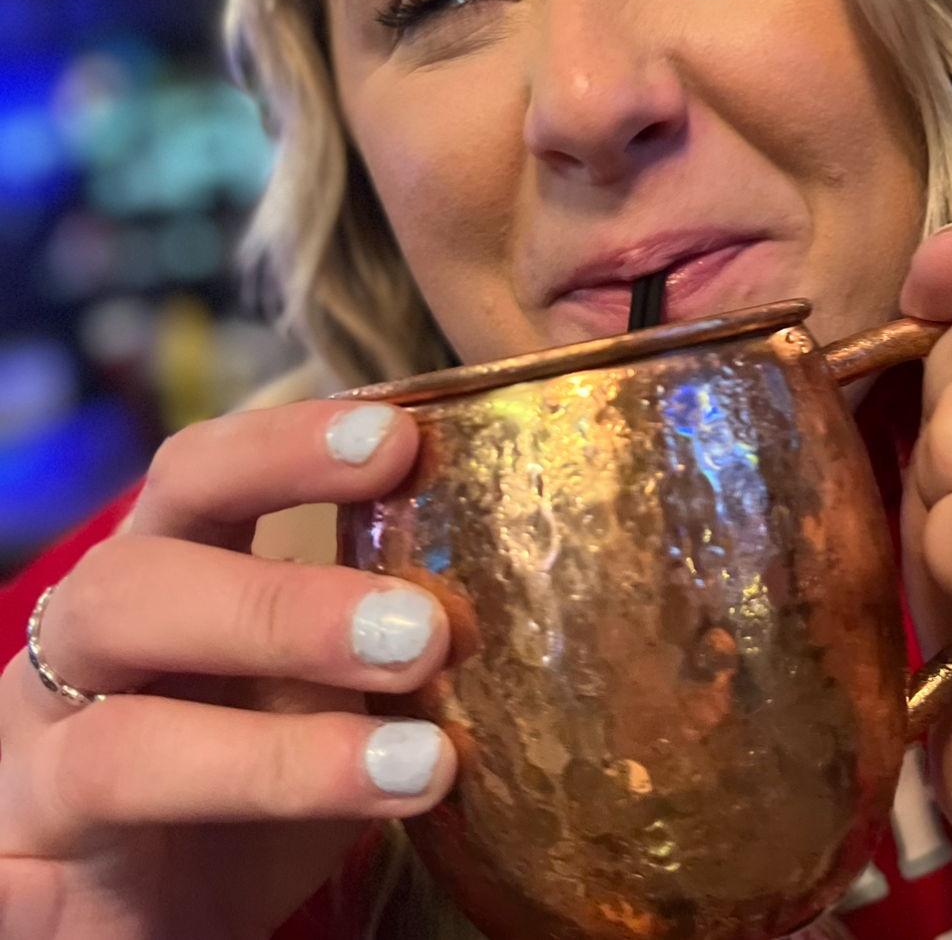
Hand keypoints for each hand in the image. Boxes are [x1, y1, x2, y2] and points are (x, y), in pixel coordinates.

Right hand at [0, 401, 456, 938]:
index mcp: (164, 573)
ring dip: (276, 757)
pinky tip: (204, 863)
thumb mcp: (327, 681)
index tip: (400, 441)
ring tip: (421, 767)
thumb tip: (518, 596)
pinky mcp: (21, 885)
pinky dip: (90, 880)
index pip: (199, 478)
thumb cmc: (258, 758)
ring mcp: (37, 770)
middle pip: (133, 589)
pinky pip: (26, 883)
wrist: (154, 902)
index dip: (285, 448)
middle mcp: (84, 655)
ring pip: (115, 749)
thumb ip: (389, 638)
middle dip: (285, 607)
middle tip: (424, 632)